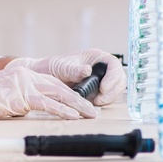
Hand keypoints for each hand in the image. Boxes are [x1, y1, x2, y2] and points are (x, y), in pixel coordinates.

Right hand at [0, 68, 97, 119]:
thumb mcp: (3, 95)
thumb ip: (19, 97)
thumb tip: (30, 108)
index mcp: (21, 73)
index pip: (51, 82)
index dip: (69, 91)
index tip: (81, 101)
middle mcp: (24, 75)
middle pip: (59, 86)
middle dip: (79, 98)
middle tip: (92, 108)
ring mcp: (22, 84)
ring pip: (58, 93)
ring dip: (77, 105)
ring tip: (90, 113)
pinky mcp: (19, 96)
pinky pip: (46, 104)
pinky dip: (62, 110)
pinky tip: (72, 116)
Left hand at [5, 48, 126, 105]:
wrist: (43, 78)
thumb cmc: (52, 67)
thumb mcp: (62, 67)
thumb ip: (74, 70)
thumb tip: (87, 70)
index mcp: (95, 56)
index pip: (114, 64)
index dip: (113, 76)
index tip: (103, 87)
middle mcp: (100, 67)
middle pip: (119, 78)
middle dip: (112, 90)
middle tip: (100, 99)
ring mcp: (101, 80)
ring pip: (115, 89)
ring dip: (109, 98)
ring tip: (95, 103)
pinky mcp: (97, 91)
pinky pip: (108, 97)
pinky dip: (104, 102)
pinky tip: (94, 104)